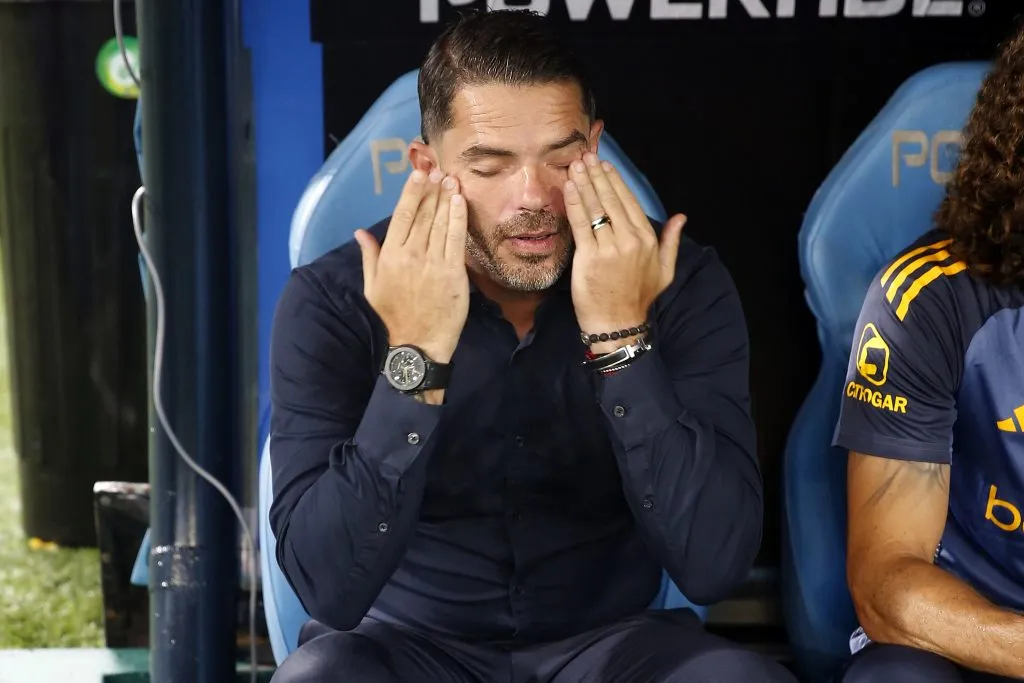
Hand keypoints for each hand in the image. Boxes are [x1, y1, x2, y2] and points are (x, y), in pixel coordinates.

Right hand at [354, 169, 468, 363]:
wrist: (417, 344)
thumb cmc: (394, 316)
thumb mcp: (373, 286)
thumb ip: (369, 256)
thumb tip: (360, 232)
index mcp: (389, 257)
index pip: (401, 216)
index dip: (411, 193)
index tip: (419, 175)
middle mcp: (410, 256)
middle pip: (422, 215)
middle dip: (431, 190)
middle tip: (438, 169)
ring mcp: (432, 263)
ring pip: (439, 223)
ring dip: (446, 198)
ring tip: (451, 179)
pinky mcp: (452, 273)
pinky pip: (455, 239)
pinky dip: (458, 217)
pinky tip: (460, 201)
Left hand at [564, 153, 685, 351]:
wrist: (617, 322)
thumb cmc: (638, 298)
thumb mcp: (664, 270)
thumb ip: (671, 241)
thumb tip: (681, 217)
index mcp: (647, 240)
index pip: (630, 202)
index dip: (616, 182)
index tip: (605, 166)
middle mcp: (630, 240)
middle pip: (611, 200)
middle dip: (598, 175)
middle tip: (586, 156)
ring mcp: (609, 247)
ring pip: (596, 208)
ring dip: (584, 183)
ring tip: (576, 165)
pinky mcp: (589, 256)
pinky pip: (581, 223)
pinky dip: (574, 203)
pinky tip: (568, 187)